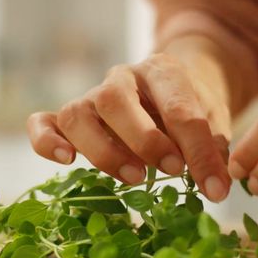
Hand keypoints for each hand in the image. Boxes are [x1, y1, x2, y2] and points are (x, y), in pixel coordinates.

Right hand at [27, 37, 232, 201]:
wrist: (169, 89)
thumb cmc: (190, 107)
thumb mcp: (213, 119)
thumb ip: (213, 146)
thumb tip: (214, 183)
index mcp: (162, 70)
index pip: (178, 108)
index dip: (198, 150)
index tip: (213, 187)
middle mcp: (121, 78)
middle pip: (114, 100)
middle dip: (144, 140)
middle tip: (172, 170)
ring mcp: (91, 96)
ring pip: (77, 114)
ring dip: (104, 150)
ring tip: (134, 178)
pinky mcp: (69, 117)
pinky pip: (43, 122)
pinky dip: (47, 140)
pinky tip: (65, 160)